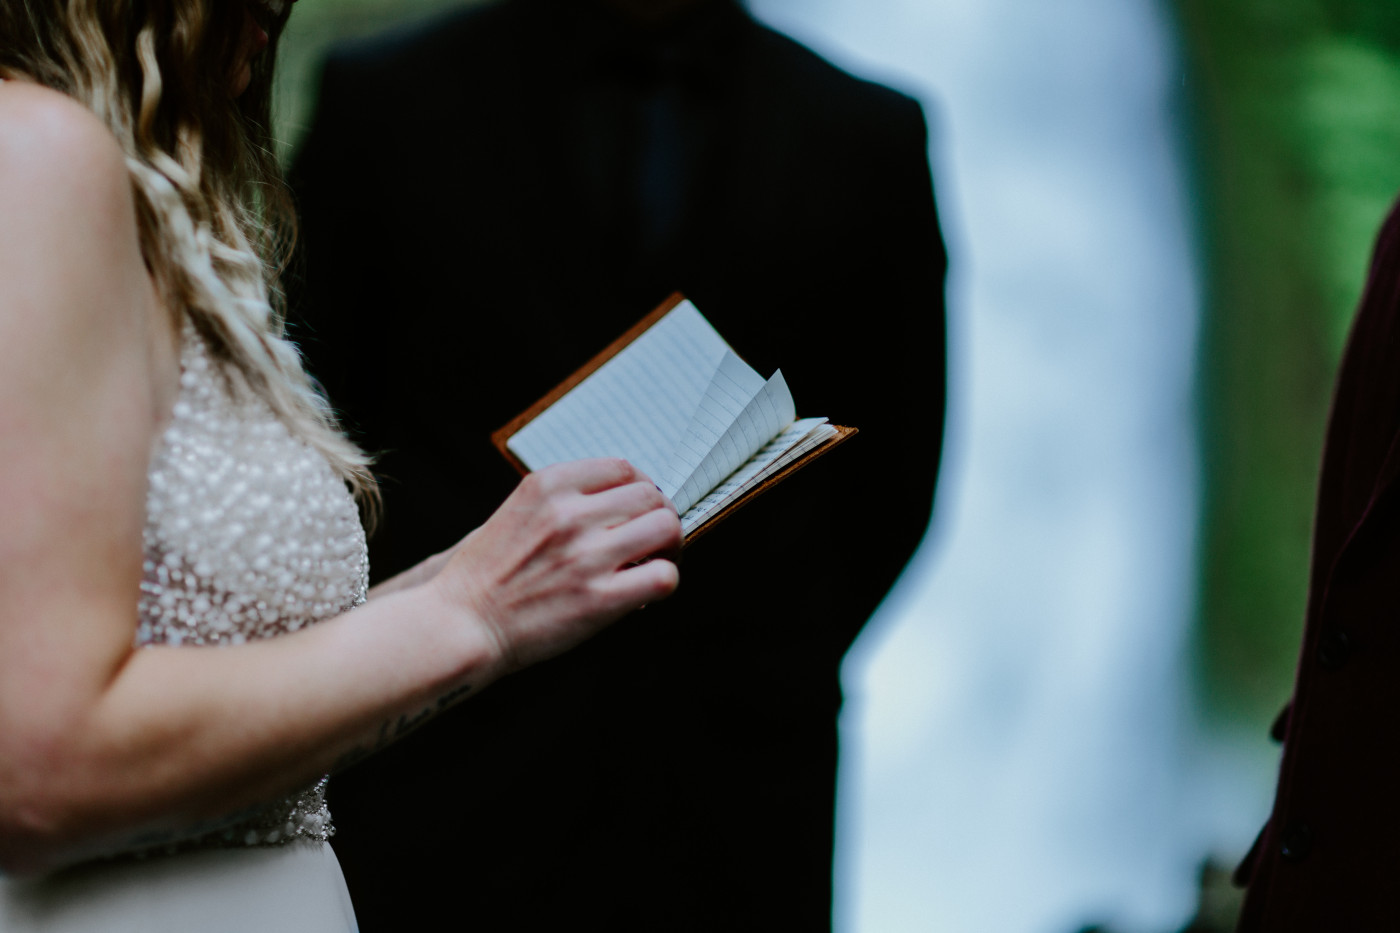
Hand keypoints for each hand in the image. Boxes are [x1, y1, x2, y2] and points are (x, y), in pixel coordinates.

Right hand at [434, 458, 680, 672]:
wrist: (460, 624)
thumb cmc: (489, 575)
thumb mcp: (520, 512)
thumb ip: (566, 500)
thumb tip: (628, 502)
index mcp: (549, 485)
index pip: (624, 468)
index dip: (641, 490)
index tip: (636, 513)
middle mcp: (569, 513)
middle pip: (651, 495)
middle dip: (659, 517)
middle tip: (652, 543)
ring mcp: (585, 555)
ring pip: (666, 527)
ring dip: (669, 546)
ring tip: (654, 563)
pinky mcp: (598, 599)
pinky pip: (663, 577)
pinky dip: (664, 581)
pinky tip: (645, 592)